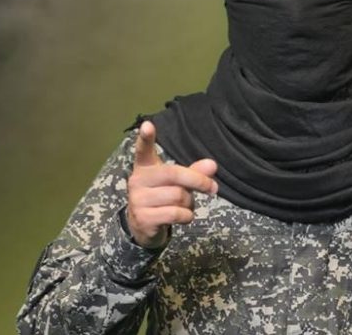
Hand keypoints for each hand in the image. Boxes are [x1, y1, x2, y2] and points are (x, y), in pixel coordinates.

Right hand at [125, 120, 218, 248]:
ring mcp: (138, 200)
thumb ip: (194, 172)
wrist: (143, 226)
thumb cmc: (162, 197)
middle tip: (213, 187)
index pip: (143, 150)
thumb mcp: (177, 183)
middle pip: (174, 174)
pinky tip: (182, 217)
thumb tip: (212, 164)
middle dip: (198, 181)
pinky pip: (175, 213)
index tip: (147, 125)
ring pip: (178, 196)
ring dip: (189, 203)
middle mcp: (137, 181)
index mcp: (145, 167)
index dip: (145, 138)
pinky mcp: (143, 218)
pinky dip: (186, 216)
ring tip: (184, 205)